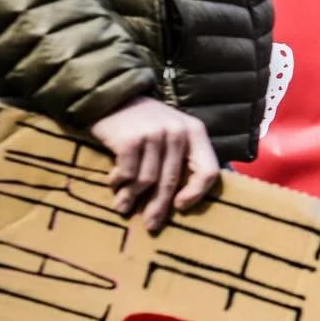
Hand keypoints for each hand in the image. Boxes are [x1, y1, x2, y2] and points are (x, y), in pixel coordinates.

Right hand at [89, 96, 218, 231]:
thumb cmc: (143, 121)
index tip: (181, 206)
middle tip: (151, 225)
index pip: (208, 170)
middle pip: (173, 181)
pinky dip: (119, 182)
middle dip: (159, 207)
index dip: (197, 193)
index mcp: (195, 132)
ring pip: (147, 180)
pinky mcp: (130, 139)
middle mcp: (178, 132)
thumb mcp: (171, 132)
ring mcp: (154, 134)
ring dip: (132, 198)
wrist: (111, 95)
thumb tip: (180, 202)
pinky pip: (128, 173)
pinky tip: (114, 182)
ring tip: (123, 207)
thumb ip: (180, 157)